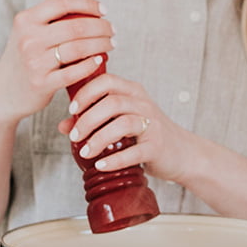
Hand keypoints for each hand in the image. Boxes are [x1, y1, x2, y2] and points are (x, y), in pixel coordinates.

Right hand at [0, 0, 112, 123]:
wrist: (4, 90)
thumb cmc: (25, 58)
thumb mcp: (28, 32)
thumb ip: (50, 20)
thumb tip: (90, 11)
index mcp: (26, 20)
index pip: (62, 2)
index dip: (87, 4)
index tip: (103, 10)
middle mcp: (28, 39)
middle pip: (75, 26)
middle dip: (100, 27)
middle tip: (112, 30)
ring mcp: (34, 62)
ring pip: (78, 48)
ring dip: (100, 45)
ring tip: (111, 45)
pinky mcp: (41, 83)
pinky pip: (73, 72)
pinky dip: (90, 65)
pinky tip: (99, 60)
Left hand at [60, 71, 187, 182]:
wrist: (182, 153)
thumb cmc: (147, 134)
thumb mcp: (121, 121)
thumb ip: (94, 120)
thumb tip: (64, 126)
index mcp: (133, 92)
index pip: (106, 81)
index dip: (86, 93)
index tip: (72, 109)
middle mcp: (143, 104)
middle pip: (112, 102)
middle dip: (87, 119)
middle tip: (74, 136)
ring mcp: (153, 124)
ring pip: (122, 124)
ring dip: (98, 139)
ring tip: (84, 152)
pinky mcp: (156, 146)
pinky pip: (134, 152)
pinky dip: (114, 159)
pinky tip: (100, 165)